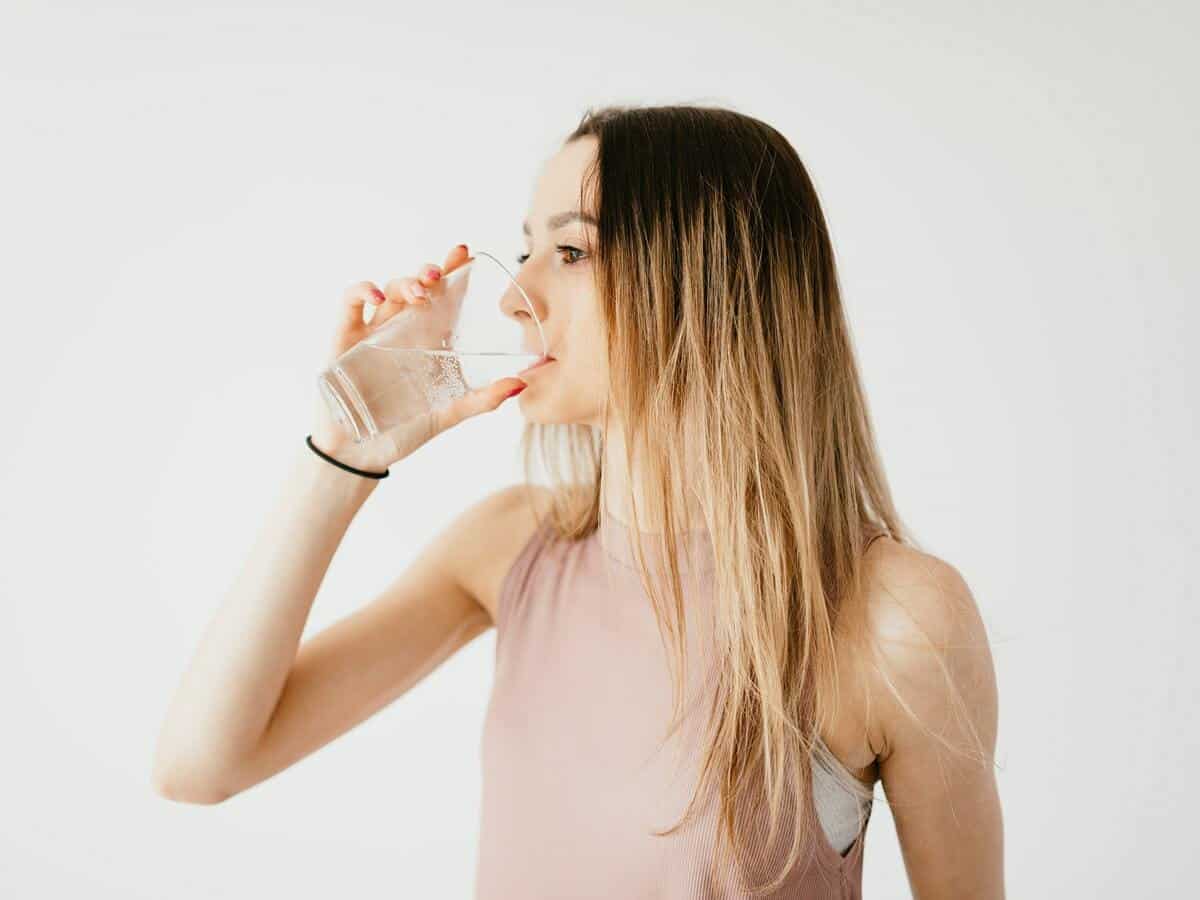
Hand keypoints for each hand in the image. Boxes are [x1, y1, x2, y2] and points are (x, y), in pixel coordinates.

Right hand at [310, 243, 526, 472]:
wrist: (362, 454)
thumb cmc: (404, 430)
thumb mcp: (448, 413)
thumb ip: (483, 399)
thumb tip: (522, 384)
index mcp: (428, 341)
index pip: (444, 298)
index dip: (454, 272)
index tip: (467, 254)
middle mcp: (402, 330)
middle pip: (417, 287)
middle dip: (430, 272)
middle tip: (441, 273)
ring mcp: (373, 332)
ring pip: (387, 291)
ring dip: (404, 283)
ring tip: (419, 291)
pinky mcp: (344, 339)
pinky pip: (350, 304)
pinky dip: (361, 292)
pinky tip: (377, 298)